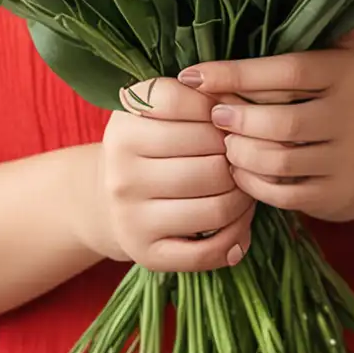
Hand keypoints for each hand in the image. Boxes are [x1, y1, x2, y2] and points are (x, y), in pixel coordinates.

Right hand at [85, 76, 256, 272]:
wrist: (106, 199)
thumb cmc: (147, 148)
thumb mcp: (154, 113)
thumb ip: (195, 97)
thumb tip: (241, 108)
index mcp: (124, 130)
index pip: (182, 105)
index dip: (217, 108)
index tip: (225, 116)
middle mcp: (123, 175)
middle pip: (211, 163)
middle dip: (239, 158)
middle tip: (247, 156)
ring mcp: (133, 218)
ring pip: (217, 208)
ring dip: (244, 198)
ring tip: (245, 185)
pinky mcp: (147, 254)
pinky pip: (208, 252)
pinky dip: (236, 237)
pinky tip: (239, 222)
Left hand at [179, 26, 353, 223]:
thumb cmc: (335, 95)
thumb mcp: (336, 54)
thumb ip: (308, 26)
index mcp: (350, 70)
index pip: (288, 71)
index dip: (237, 73)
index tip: (194, 75)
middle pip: (283, 121)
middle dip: (237, 118)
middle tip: (212, 114)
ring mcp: (349, 157)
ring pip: (280, 160)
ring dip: (240, 152)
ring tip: (224, 142)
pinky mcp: (336, 193)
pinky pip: (283, 194)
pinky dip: (252, 183)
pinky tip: (237, 169)